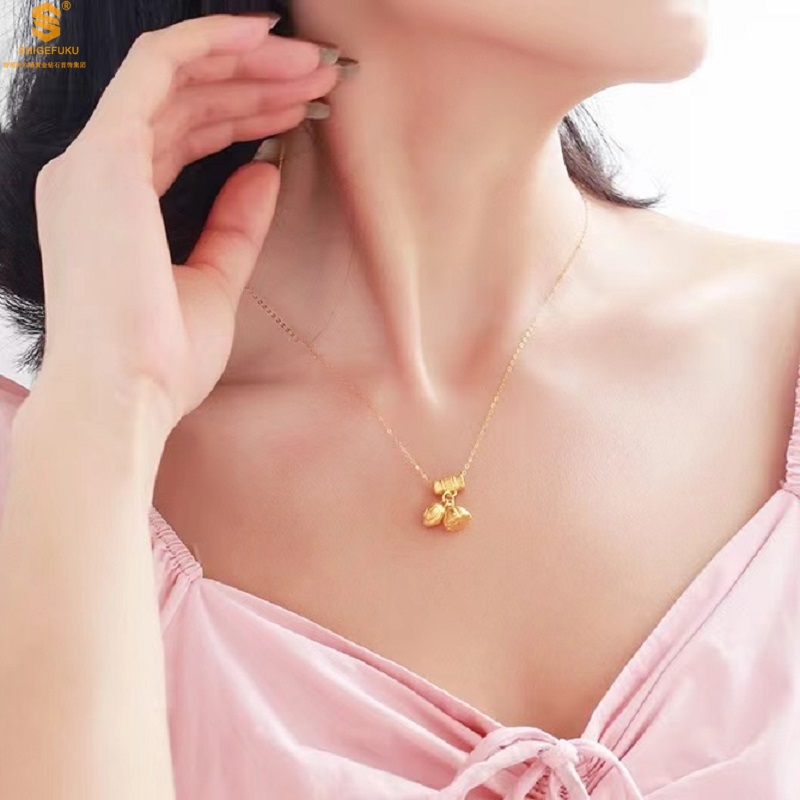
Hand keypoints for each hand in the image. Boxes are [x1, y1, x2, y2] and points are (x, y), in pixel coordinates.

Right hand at [32, 14, 342, 430]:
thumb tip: (265, 171)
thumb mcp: (215, 283)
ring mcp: (93, 162)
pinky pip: (158, 69)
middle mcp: (92, 175)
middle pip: (181, 101)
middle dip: (253, 82)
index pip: (180, 137)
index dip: (241, 114)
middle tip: (317, 78)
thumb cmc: (161, 360)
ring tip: (312, 67)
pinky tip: (264, 35)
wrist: (125, 398)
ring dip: (247, 64)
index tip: (298, 110)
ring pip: (174, 78)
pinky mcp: (104, 156)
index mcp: (113, 207)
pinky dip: (210, 42)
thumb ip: (235, 225)